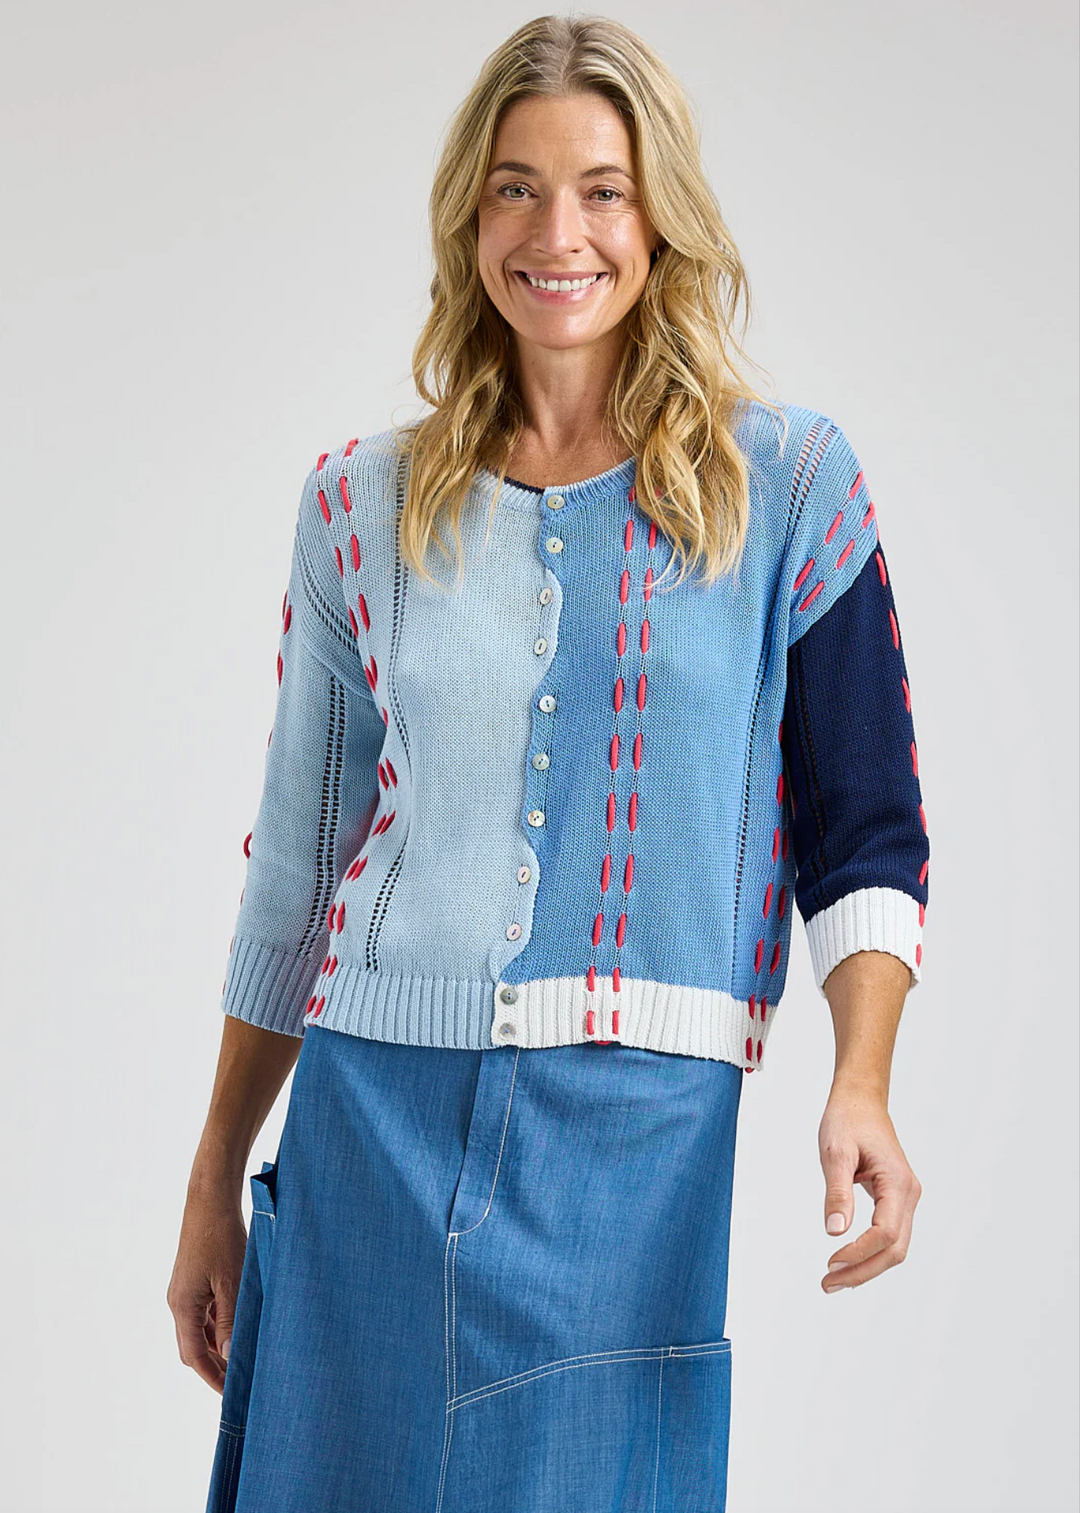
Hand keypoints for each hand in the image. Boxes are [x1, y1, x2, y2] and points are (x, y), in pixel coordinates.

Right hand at [166, 1185, 247, 1393]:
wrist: (210, 1199)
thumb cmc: (221, 1237)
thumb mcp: (232, 1281)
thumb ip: (230, 1320)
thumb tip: (228, 1355)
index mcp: (184, 1306)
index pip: (194, 1356)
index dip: (213, 1378)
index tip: (231, 1395)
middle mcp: (179, 1302)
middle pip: (194, 1347)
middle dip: (216, 1366)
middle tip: (242, 1381)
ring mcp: (184, 1291)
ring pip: (200, 1330)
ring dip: (218, 1345)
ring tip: (245, 1358)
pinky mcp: (192, 1280)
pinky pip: (204, 1312)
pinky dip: (219, 1325)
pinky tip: (239, 1326)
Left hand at [817, 1083, 920, 1292]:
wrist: (860, 1099)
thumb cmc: (847, 1119)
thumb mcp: (835, 1152)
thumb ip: (837, 1192)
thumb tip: (835, 1232)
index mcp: (897, 1183)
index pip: (885, 1234)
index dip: (859, 1254)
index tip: (830, 1264)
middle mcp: (908, 1193)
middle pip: (895, 1249)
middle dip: (863, 1271)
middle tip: (828, 1284)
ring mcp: (905, 1197)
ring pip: (895, 1246)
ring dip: (867, 1266)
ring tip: (834, 1279)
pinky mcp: (895, 1198)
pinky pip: (888, 1234)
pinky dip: (870, 1252)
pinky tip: (848, 1261)